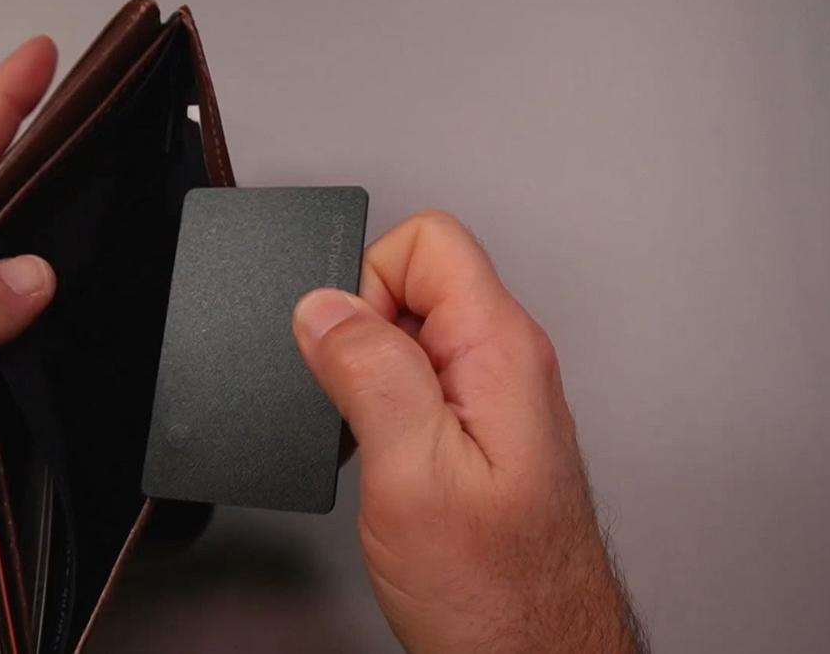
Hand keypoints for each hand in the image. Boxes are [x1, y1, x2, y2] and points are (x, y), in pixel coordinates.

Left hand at [0, 37, 57, 653]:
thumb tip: (31, 272)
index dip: (3, 104)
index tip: (43, 59)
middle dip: (33, 130)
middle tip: (82, 98)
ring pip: (11, 237)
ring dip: (48, 194)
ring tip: (91, 164)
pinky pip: (25, 293)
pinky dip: (57, 264)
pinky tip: (82, 270)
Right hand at [293, 211, 644, 652]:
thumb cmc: (493, 588)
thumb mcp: (409, 471)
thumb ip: (368, 371)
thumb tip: (322, 307)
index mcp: (499, 350)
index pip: (428, 242)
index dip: (368, 282)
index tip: (349, 352)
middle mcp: (506, 363)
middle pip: (416, 281)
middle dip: (363, 333)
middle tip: (361, 410)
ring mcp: (495, 397)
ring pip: (411, 334)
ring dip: (370, 376)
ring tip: (374, 442)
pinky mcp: (478, 430)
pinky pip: (417, 381)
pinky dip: (382, 407)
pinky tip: (383, 458)